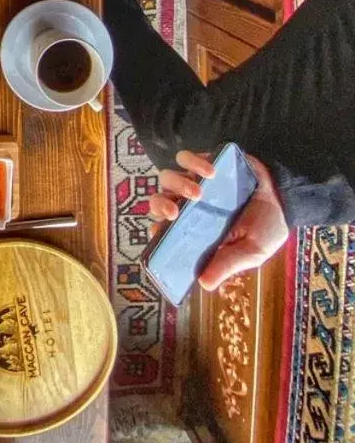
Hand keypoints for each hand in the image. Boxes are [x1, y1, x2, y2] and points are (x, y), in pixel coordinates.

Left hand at [149, 150, 288, 291]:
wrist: (285, 198)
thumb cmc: (265, 228)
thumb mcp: (251, 252)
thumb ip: (227, 263)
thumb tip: (204, 283)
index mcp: (193, 231)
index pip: (162, 230)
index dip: (156, 230)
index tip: (161, 231)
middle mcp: (186, 206)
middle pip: (157, 201)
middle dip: (160, 206)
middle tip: (176, 212)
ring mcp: (192, 183)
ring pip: (167, 178)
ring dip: (178, 184)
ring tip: (200, 193)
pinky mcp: (202, 163)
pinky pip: (185, 158)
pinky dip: (193, 163)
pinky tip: (211, 173)